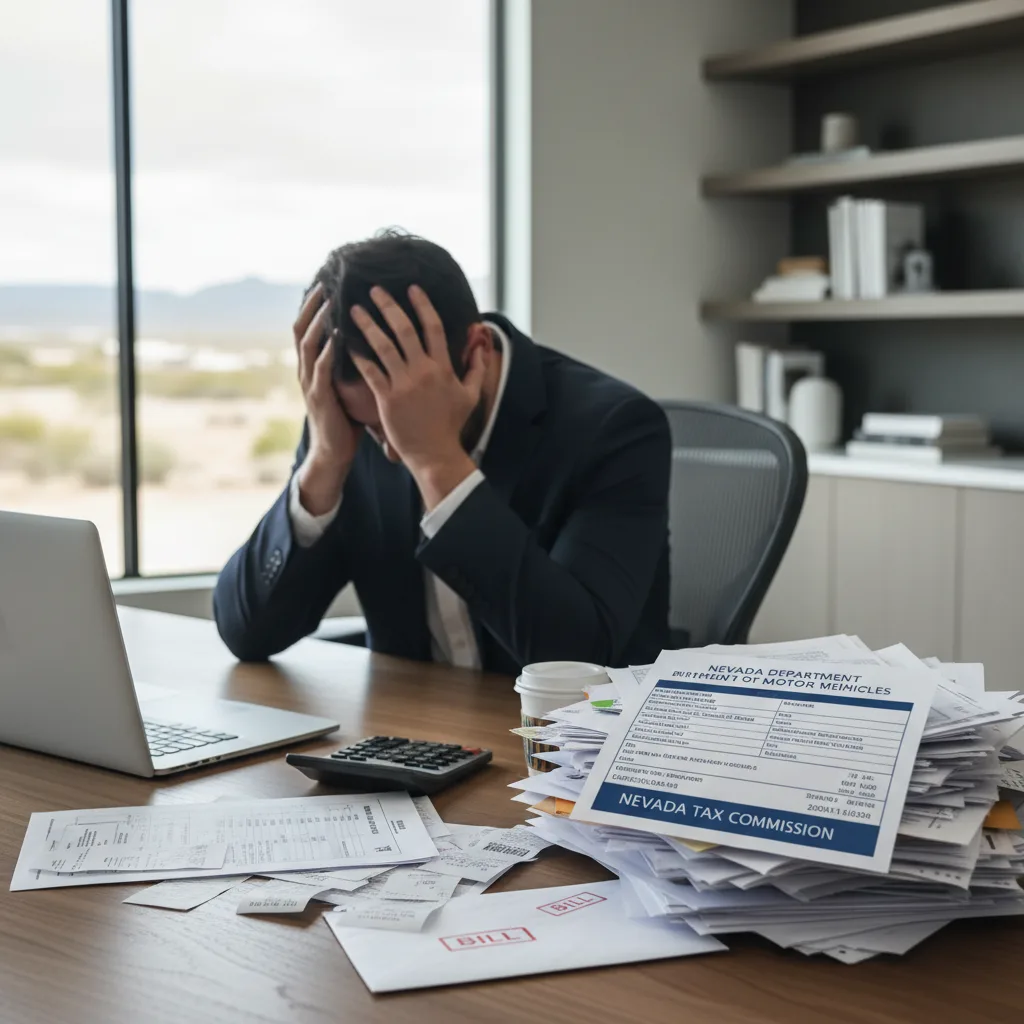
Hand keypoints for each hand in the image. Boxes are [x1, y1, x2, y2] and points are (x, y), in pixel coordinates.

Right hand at [293, 283, 361, 514]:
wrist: (334, 452)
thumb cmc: (346, 420)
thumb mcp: (348, 386)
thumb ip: (354, 364)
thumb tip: (372, 342)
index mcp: (314, 366)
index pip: (309, 328)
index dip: (314, 305)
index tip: (327, 283)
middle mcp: (307, 370)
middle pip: (301, 328)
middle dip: (312, 305)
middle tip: (325, 282)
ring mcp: (310, 383)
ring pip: (307, 344)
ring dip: (317, 321)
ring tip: (329, 301)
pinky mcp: (319, 397)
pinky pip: (320, 369)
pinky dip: (327, 350)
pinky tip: (335, 336)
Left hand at [350, 285, 483, 510]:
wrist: (435, 453)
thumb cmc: (451, 425)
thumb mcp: (470, 395)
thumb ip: (476, 368)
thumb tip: (483, 346)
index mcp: (442, 367)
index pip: (433, 327)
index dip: (422, 305)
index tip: (411, 288)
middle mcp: (422, 371)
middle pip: (404, 330)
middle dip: (388, 306)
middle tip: (374, 289)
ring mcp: (403, 385)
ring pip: (383, 346)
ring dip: (367, 325)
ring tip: (354, 310)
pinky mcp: (387, 399)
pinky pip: (370, 372)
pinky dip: (359, 356)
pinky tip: (347, 343)